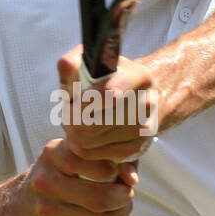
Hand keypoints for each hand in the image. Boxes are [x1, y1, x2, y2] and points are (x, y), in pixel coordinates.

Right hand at [17, 139, 139, 215]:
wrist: (26, 205)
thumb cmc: (64, 174)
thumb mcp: (78, 156)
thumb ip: (110, 160)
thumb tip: (133, 179)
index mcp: (53, 154)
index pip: (95, 163)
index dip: (116, 170)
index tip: (117, 171)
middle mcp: (44, 182)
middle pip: (100, 198)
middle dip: (123, 197)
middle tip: (128, 193)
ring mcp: (47, 210)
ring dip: (123, 212)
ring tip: (124, 205)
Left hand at [56, 46, 160, 170]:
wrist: (144, 95)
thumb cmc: (109, 76)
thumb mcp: (91, 61)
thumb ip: (71, 66)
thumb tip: (67, 93)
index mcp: (139, 77)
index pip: (108, 94)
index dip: (82, 101)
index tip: (72, 100)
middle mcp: (146, 104)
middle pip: (88, 126)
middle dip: (70, 119)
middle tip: (70, 111)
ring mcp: (143, 130)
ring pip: (86, 143)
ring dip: (73, 133)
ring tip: (78, 120)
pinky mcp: (136, 150)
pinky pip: (93, 154)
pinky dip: (83, 146)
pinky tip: (88, 134)